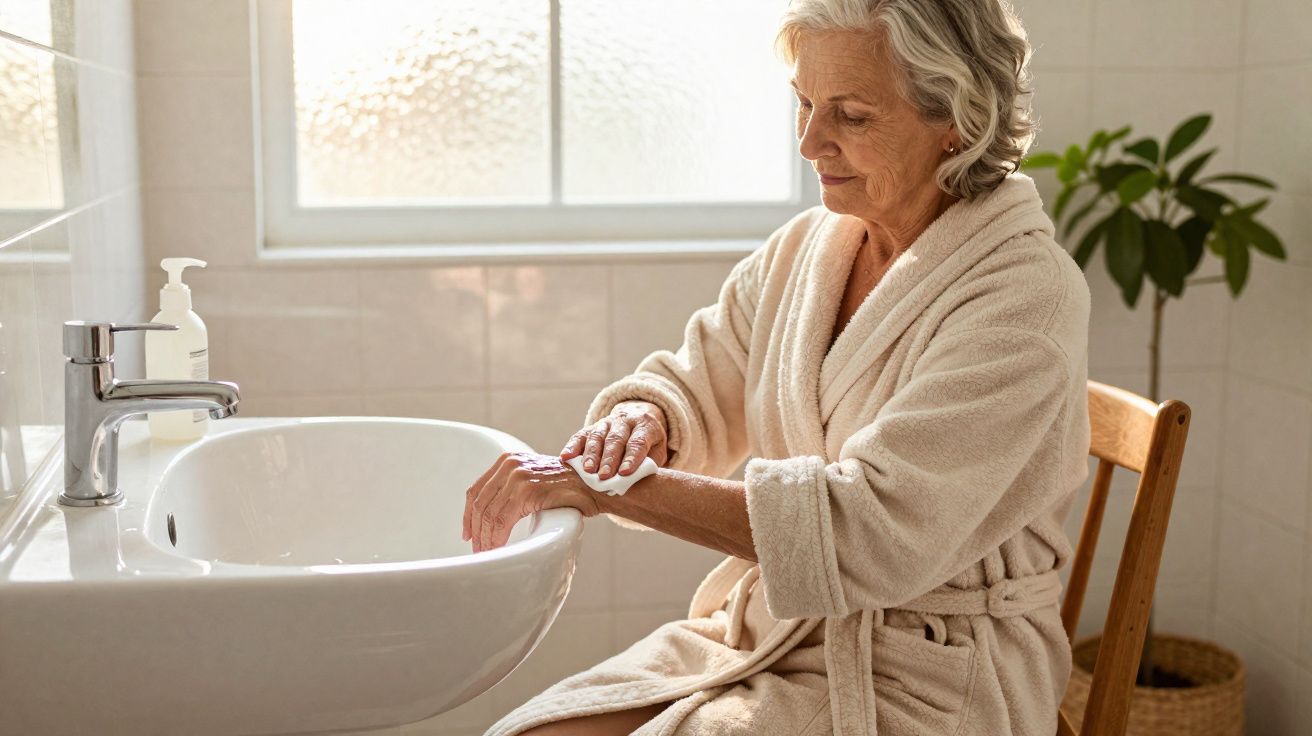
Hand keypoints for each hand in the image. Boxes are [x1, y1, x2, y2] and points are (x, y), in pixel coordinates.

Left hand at [462, 452, 601, 552]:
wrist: (595, 486)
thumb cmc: (568, 488)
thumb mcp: (534, 479)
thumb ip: (512, 489)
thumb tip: (488, 518)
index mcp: (508, 460)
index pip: (476, 490)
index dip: (468, 516)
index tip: (468, 534)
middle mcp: (510, 465)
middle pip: (480, 504)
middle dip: (476, 531)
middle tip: (478, 550)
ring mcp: (519, 477)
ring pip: (489, 515)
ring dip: (485, 539)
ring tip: (487, 553)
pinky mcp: (529, 492)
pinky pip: (503, 521)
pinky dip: (497, 538)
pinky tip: (497, 548)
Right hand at [560, 401, 668, 480]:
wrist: (638, 423)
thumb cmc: (649, 445)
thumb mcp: (657, 452)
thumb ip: (648, 464)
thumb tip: (635, 481)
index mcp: (645, 425)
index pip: (638, 441)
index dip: (631, 457)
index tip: (625, 473)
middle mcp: (625, 420)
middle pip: (616, 439)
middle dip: (609, 459)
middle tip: (604, 476)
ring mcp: (607, 422)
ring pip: (597, 436)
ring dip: (591, 454)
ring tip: (588, 470)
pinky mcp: (592, 427)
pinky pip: (581, 435)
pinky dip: (572, 446)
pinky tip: (566, 457)